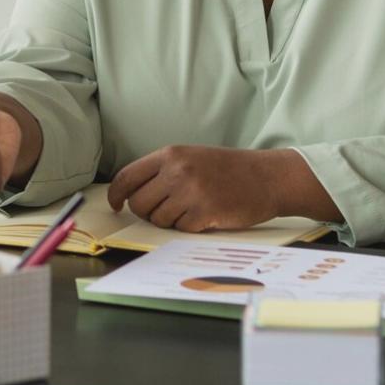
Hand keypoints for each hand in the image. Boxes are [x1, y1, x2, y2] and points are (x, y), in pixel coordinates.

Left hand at [106, 145, 288, 232]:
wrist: (268, 177)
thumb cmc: (230, 169)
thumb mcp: (192, 157)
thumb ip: (163, 170)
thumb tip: (131, 193)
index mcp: (170, 154)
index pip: (127, 177)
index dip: (116, 194)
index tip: (116, 205)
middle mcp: (177, 171)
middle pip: (139, 203)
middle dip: (148, 212)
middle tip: (166, 210)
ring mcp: (190, 192)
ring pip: (158, 219)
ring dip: (171, 220)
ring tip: (191, 209)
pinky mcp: (204, 213)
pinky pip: (180, 229)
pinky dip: (189, 227)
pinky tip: (205, 215)